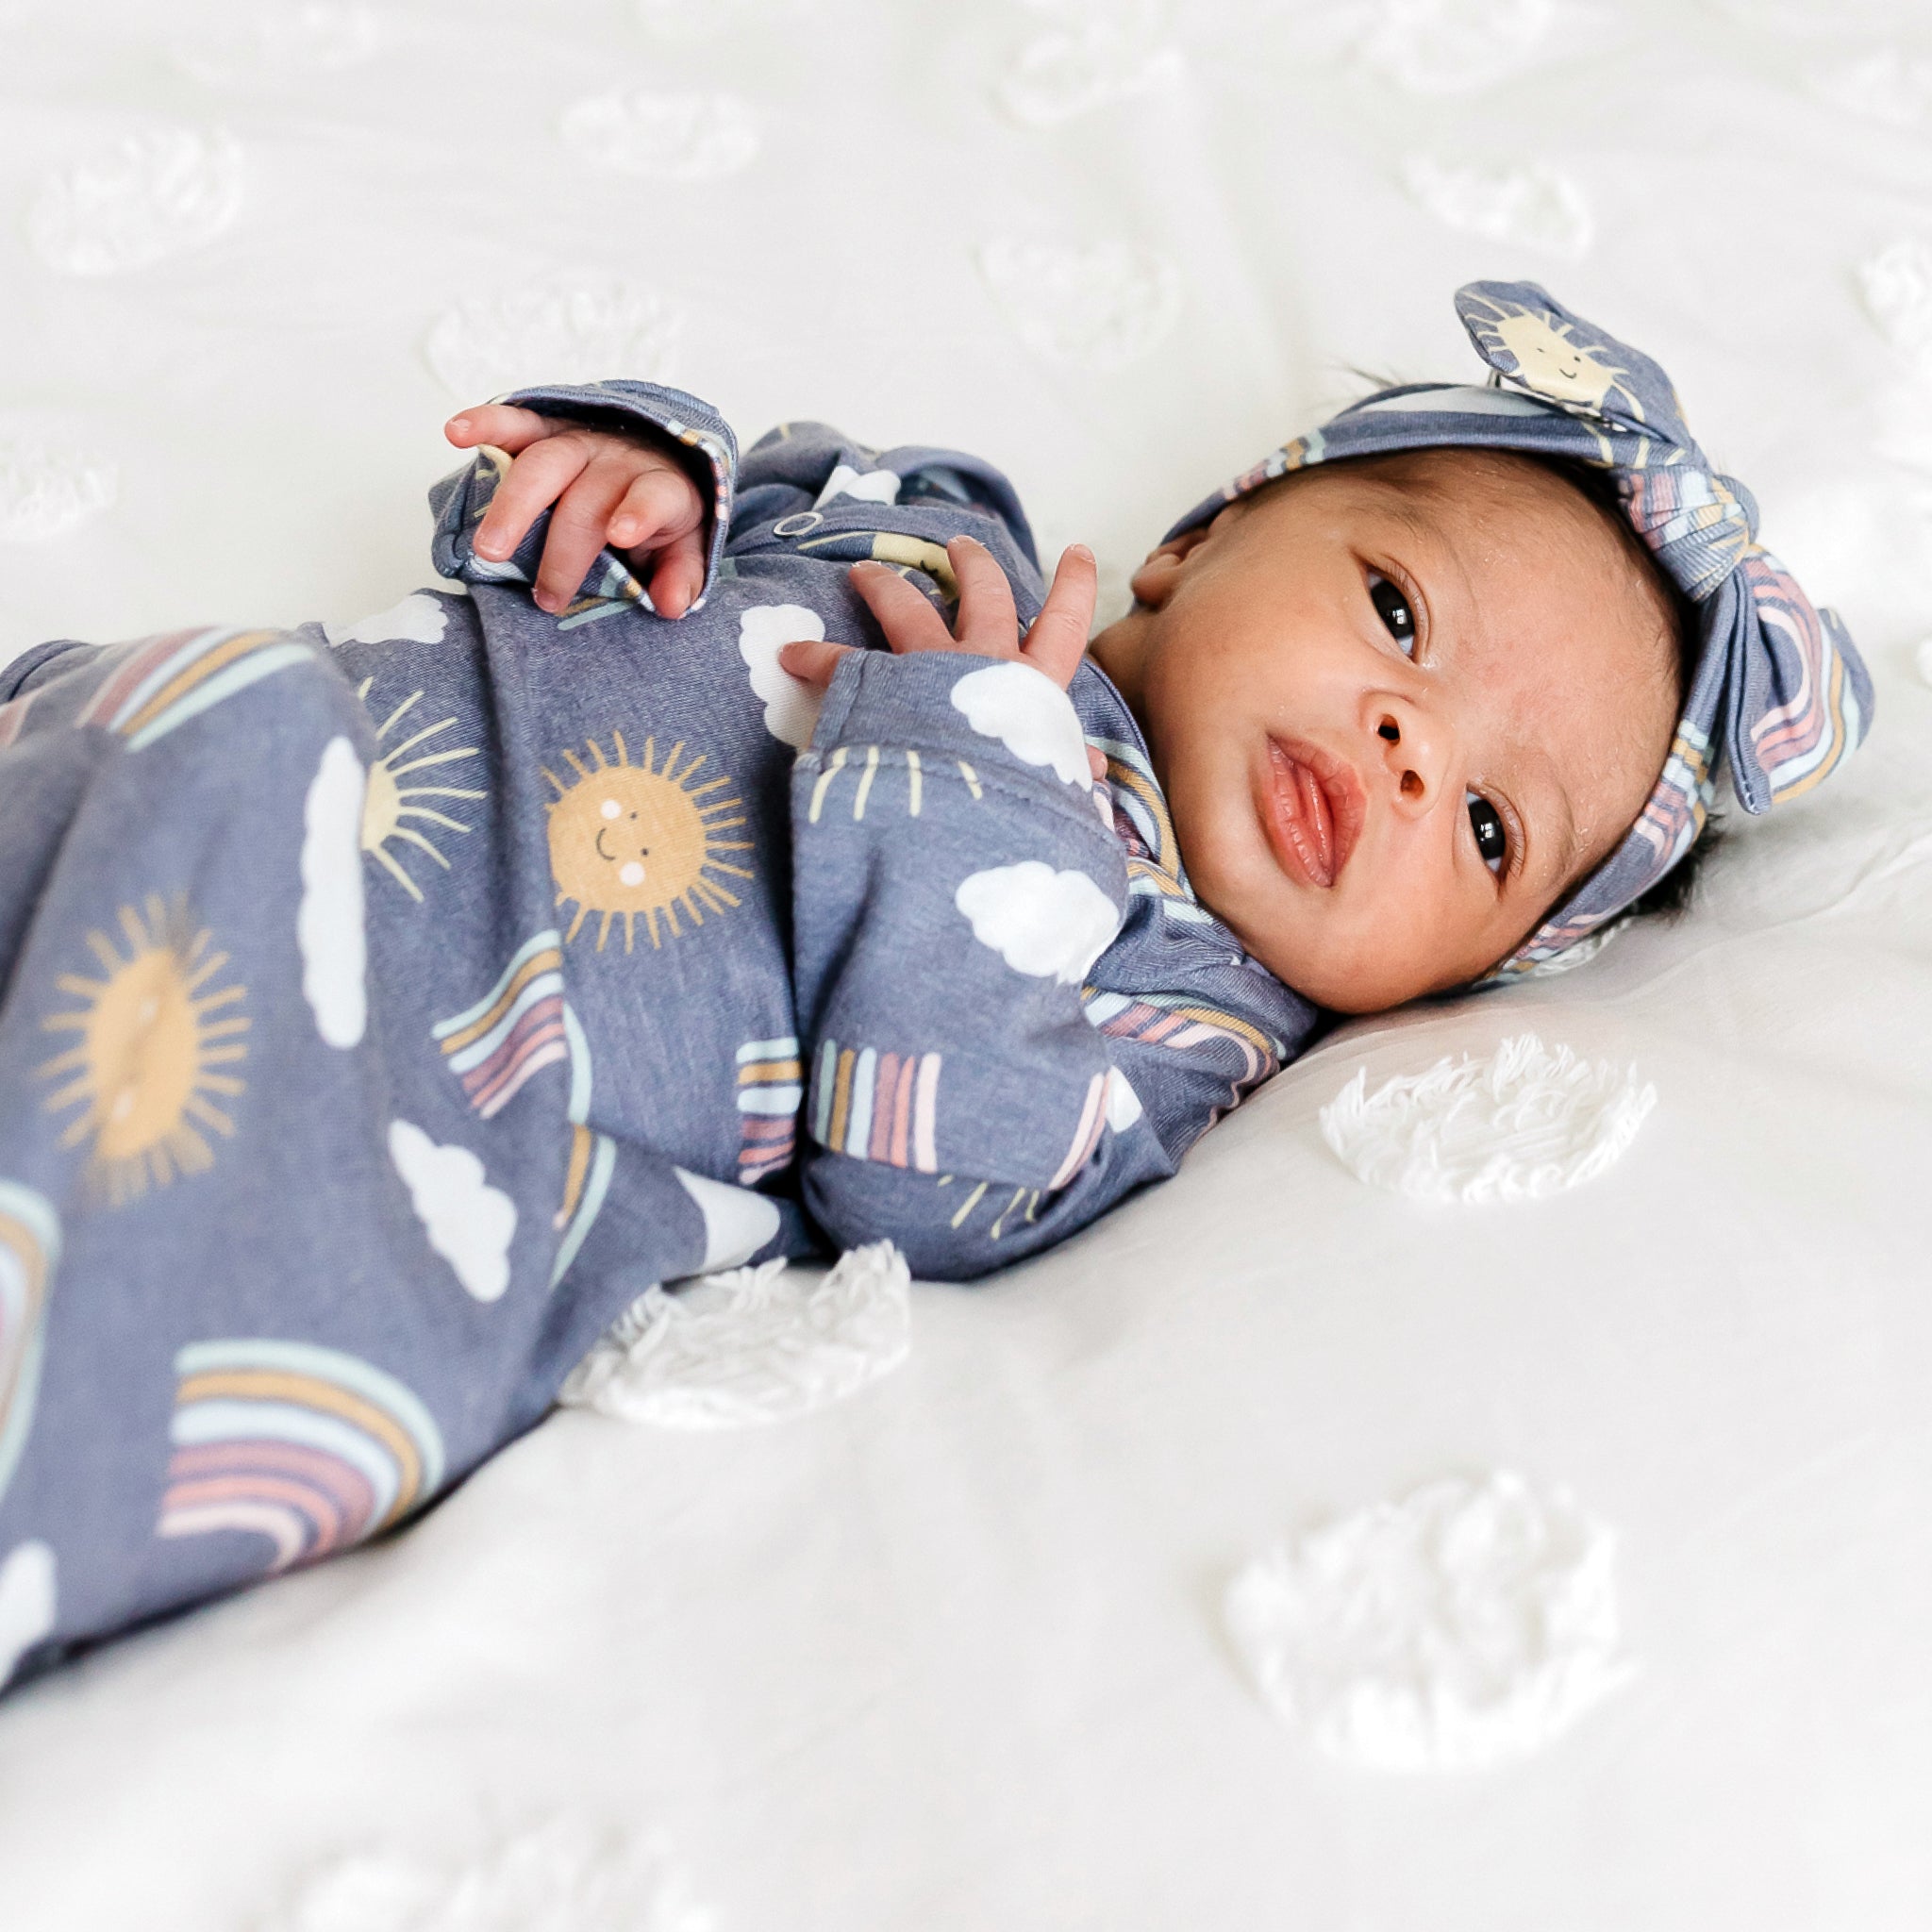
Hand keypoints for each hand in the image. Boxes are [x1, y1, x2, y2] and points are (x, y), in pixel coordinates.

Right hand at [444, 404, 708, 617]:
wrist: (653, 456)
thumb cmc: (663, 516)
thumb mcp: (685, 546)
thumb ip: (681, 574)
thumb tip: (671, 604)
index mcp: (661, 485)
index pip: (654, 495)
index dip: (639, 512)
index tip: (620, 536)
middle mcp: (618, 458)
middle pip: (586, 497)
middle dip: (563, 548)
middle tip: (544, 596)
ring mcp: (579, 441)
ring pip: (542, 465)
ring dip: (512, 506)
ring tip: (487, 549)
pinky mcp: (545, 429)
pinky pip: (516, 423)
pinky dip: (487, 424)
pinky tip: (457, 432)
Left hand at [779, 537, 1102, 775]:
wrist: (967, 804)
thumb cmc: (1018, 793)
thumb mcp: (1056, 782)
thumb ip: (1069, 770)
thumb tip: (1092, 771)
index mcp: (1034, 684)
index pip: (1064, 626)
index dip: (1072, 587)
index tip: (1077, 552)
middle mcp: (985, 660)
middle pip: (984, 596)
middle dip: (974, 566)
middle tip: (961, 545)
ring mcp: (931, 666)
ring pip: (908, 607)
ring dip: (887, 584)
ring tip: (866, 568)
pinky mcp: (883, 685)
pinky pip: (842, 664)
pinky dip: (814, 657)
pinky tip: (789, 652)